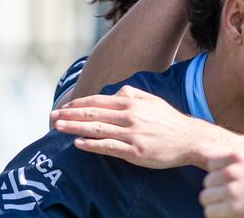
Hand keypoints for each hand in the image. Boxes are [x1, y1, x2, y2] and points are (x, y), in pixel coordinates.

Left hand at [50, 85, 210, 168]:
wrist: (190, 139)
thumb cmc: (170, 122)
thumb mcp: (153, 101)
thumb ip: (133, 94)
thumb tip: (116, 92)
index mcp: (133, 102)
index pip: (99, 101)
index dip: (78, 103)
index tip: (64, 106)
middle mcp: (130, 116)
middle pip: (93, 114)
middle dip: (70, 114)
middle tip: (52, 116)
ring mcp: (132, 134)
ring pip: (97, 129)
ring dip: (74, 128)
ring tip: (57, 128)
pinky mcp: (135, 151)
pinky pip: (108, 147)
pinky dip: (91, 145)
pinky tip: (78, 144)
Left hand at [199, 151, 243, 217]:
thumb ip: (242, 163)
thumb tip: (224, 168)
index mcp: (239, 157)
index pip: (211, 164)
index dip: (219, 175)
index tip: (228, 184)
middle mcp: (232, 170)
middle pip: (208, 182)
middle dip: (216, 191)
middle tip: (230, 199)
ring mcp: (232, 189)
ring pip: (206, 197)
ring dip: (215, 204)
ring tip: (228, 208)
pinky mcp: (233, 208)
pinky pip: (211, 212)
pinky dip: (217, 215)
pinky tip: (229, 215)